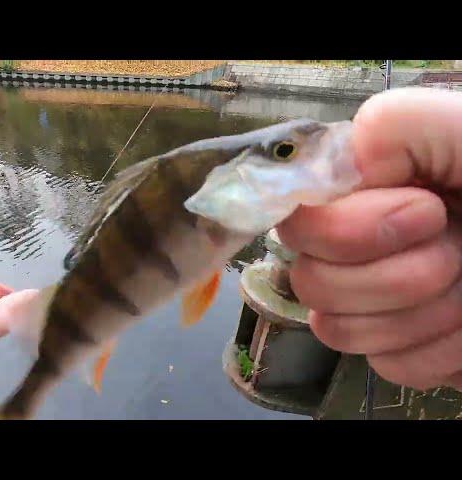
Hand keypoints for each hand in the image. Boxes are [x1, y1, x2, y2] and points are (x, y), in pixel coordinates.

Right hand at [277, 87, 461, 390]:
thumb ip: (394, 127)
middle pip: (310, 282)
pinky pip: (386, 365)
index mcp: (358, 192)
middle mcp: (351, 246)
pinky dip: (439, 350)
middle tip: (456, 248)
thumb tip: (341, 175)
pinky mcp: (396, 347)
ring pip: (338, 330)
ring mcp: (369, 301)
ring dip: (423, 312)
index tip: (427, 214)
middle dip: (397, 276)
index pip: (296, 223)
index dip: (349, 231)